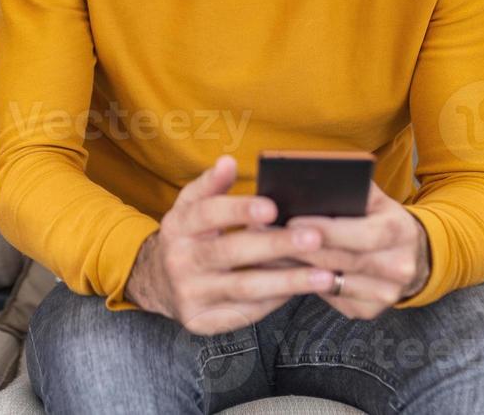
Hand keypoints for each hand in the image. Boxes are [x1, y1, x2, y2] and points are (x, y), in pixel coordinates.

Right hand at [124, 155, 339, 334]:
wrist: (158, 283)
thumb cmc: (189, 237)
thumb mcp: (190, 207)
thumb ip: (211, 185)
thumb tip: (228, 161)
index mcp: (177, 225)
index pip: (207, 214)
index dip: (238, 210)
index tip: (273, 207)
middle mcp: (180, 260)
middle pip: (231, 252)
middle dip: (275, 245)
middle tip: (314, 238)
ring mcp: (190, 293)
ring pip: (245, 288)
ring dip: (288, 281)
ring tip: (325, 275)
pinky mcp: (203, 321)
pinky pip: (246, 312)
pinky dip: (277, 301)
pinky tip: (304, 290)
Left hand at [283, 181, 431, 319]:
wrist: (412, 255)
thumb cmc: (381, 219)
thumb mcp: (375, 199)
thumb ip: (352, 188)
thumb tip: (312, 179)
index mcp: (401, 231)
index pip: (363, 234)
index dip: (327, 230)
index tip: (293, 221)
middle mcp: (399, 267)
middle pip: (345, 260)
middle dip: (305, 249)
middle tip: (271, 238)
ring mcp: (386, 293)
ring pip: (334, 283)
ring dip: (299, 270)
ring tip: (271, 253)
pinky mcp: (369, 310)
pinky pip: (332, 298)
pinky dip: (308, 285)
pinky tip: (288, 271)